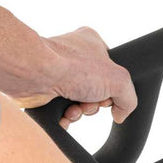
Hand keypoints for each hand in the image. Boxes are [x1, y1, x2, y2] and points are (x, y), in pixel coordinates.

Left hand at [15, 27, 137, 128]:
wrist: (34, 74)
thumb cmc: (71, 66)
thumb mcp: (118, 80)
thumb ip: (129, 98)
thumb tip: (120, 113)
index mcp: (91, 44)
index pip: (111, 70)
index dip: (113, 87)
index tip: (109, 93)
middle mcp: (73, 56)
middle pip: (95, 90)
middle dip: (94, 104)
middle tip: (89, 102)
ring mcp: (56, 73)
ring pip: (77, 102)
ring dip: (79, 112)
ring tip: (73, 109)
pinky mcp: (42, 89)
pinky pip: (59, 110)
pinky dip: (63, 118)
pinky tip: (62, 115)